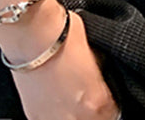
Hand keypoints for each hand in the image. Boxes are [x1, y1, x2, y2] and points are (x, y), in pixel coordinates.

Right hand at [0, 4, 119, 119]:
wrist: (31, 32)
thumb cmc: (63, 34)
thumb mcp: (97, 51)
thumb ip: (102, 72)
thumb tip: (102, 78)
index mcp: (97, 101)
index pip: (113, 113)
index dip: (110, 101)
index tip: (107, 95)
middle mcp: (77, 117)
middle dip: (93, 110)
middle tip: (88, 94)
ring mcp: (54, 119)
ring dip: (75, 114)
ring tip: (71, 97)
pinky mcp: (34, 116)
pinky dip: (55, 114)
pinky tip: (55, 99)